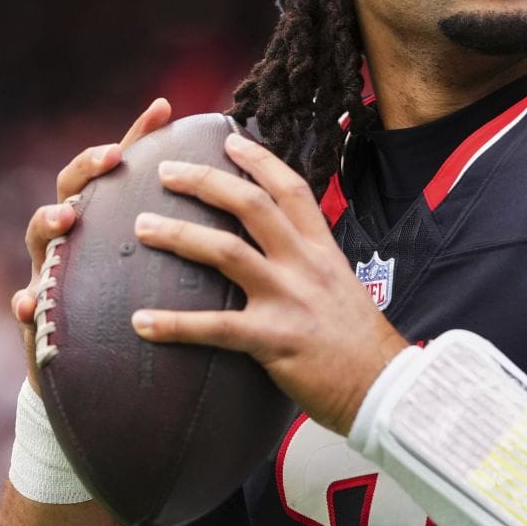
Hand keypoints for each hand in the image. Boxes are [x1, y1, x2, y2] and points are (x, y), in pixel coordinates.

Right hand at [12, 98, 173, 396]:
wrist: (113, 388)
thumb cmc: (149, 319)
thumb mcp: (176, 277)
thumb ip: (197, 238)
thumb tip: (243, 189)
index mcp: (113, 226)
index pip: (126, 173)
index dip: (140, 137)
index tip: (164, 108)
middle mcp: (79, 244)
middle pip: (73, 190)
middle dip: (86, 169)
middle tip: (111, 158)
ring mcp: (53, 278)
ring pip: (40, 242)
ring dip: (47, 222)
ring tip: (66, 218)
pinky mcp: (40, 322)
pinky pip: (26, 309)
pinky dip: (24, 304)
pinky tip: (25, 303)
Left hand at [126, 132, 407, 430]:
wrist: (385, 386)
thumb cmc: (360, 344)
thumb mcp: (340, 288)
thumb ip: (310, 268)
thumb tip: (279, 258)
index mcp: (323, 250)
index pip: (291, 189)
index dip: (260, 160)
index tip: (229, 139)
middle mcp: (306, 265)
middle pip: (252, 206)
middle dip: (206, 182)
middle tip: (166, 171)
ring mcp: (289, 299)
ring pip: (227, 252)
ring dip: (179, 235)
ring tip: (141, 228)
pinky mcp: (273, 339)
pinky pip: (216, 327)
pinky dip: (174, 324)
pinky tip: (140, 323)